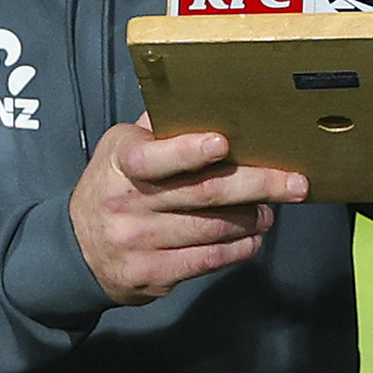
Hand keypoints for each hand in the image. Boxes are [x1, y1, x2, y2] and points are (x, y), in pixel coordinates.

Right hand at [74, 120, 305, 307]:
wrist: (77, 249)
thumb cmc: (113, 187)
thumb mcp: (122, 148)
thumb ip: (161, 128)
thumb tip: (210, 97)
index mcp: (121, 163)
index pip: (154, 157)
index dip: (189, 151)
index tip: (223, 143)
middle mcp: (127, 203)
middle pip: (204, 194)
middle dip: (258, 187)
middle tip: (294, 184)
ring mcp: (139, 243)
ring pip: (214, 229)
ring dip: (253, 220)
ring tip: (270, 211)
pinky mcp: (152, 275)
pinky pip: (208, 260)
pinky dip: (240, 249)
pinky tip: (252, 239)